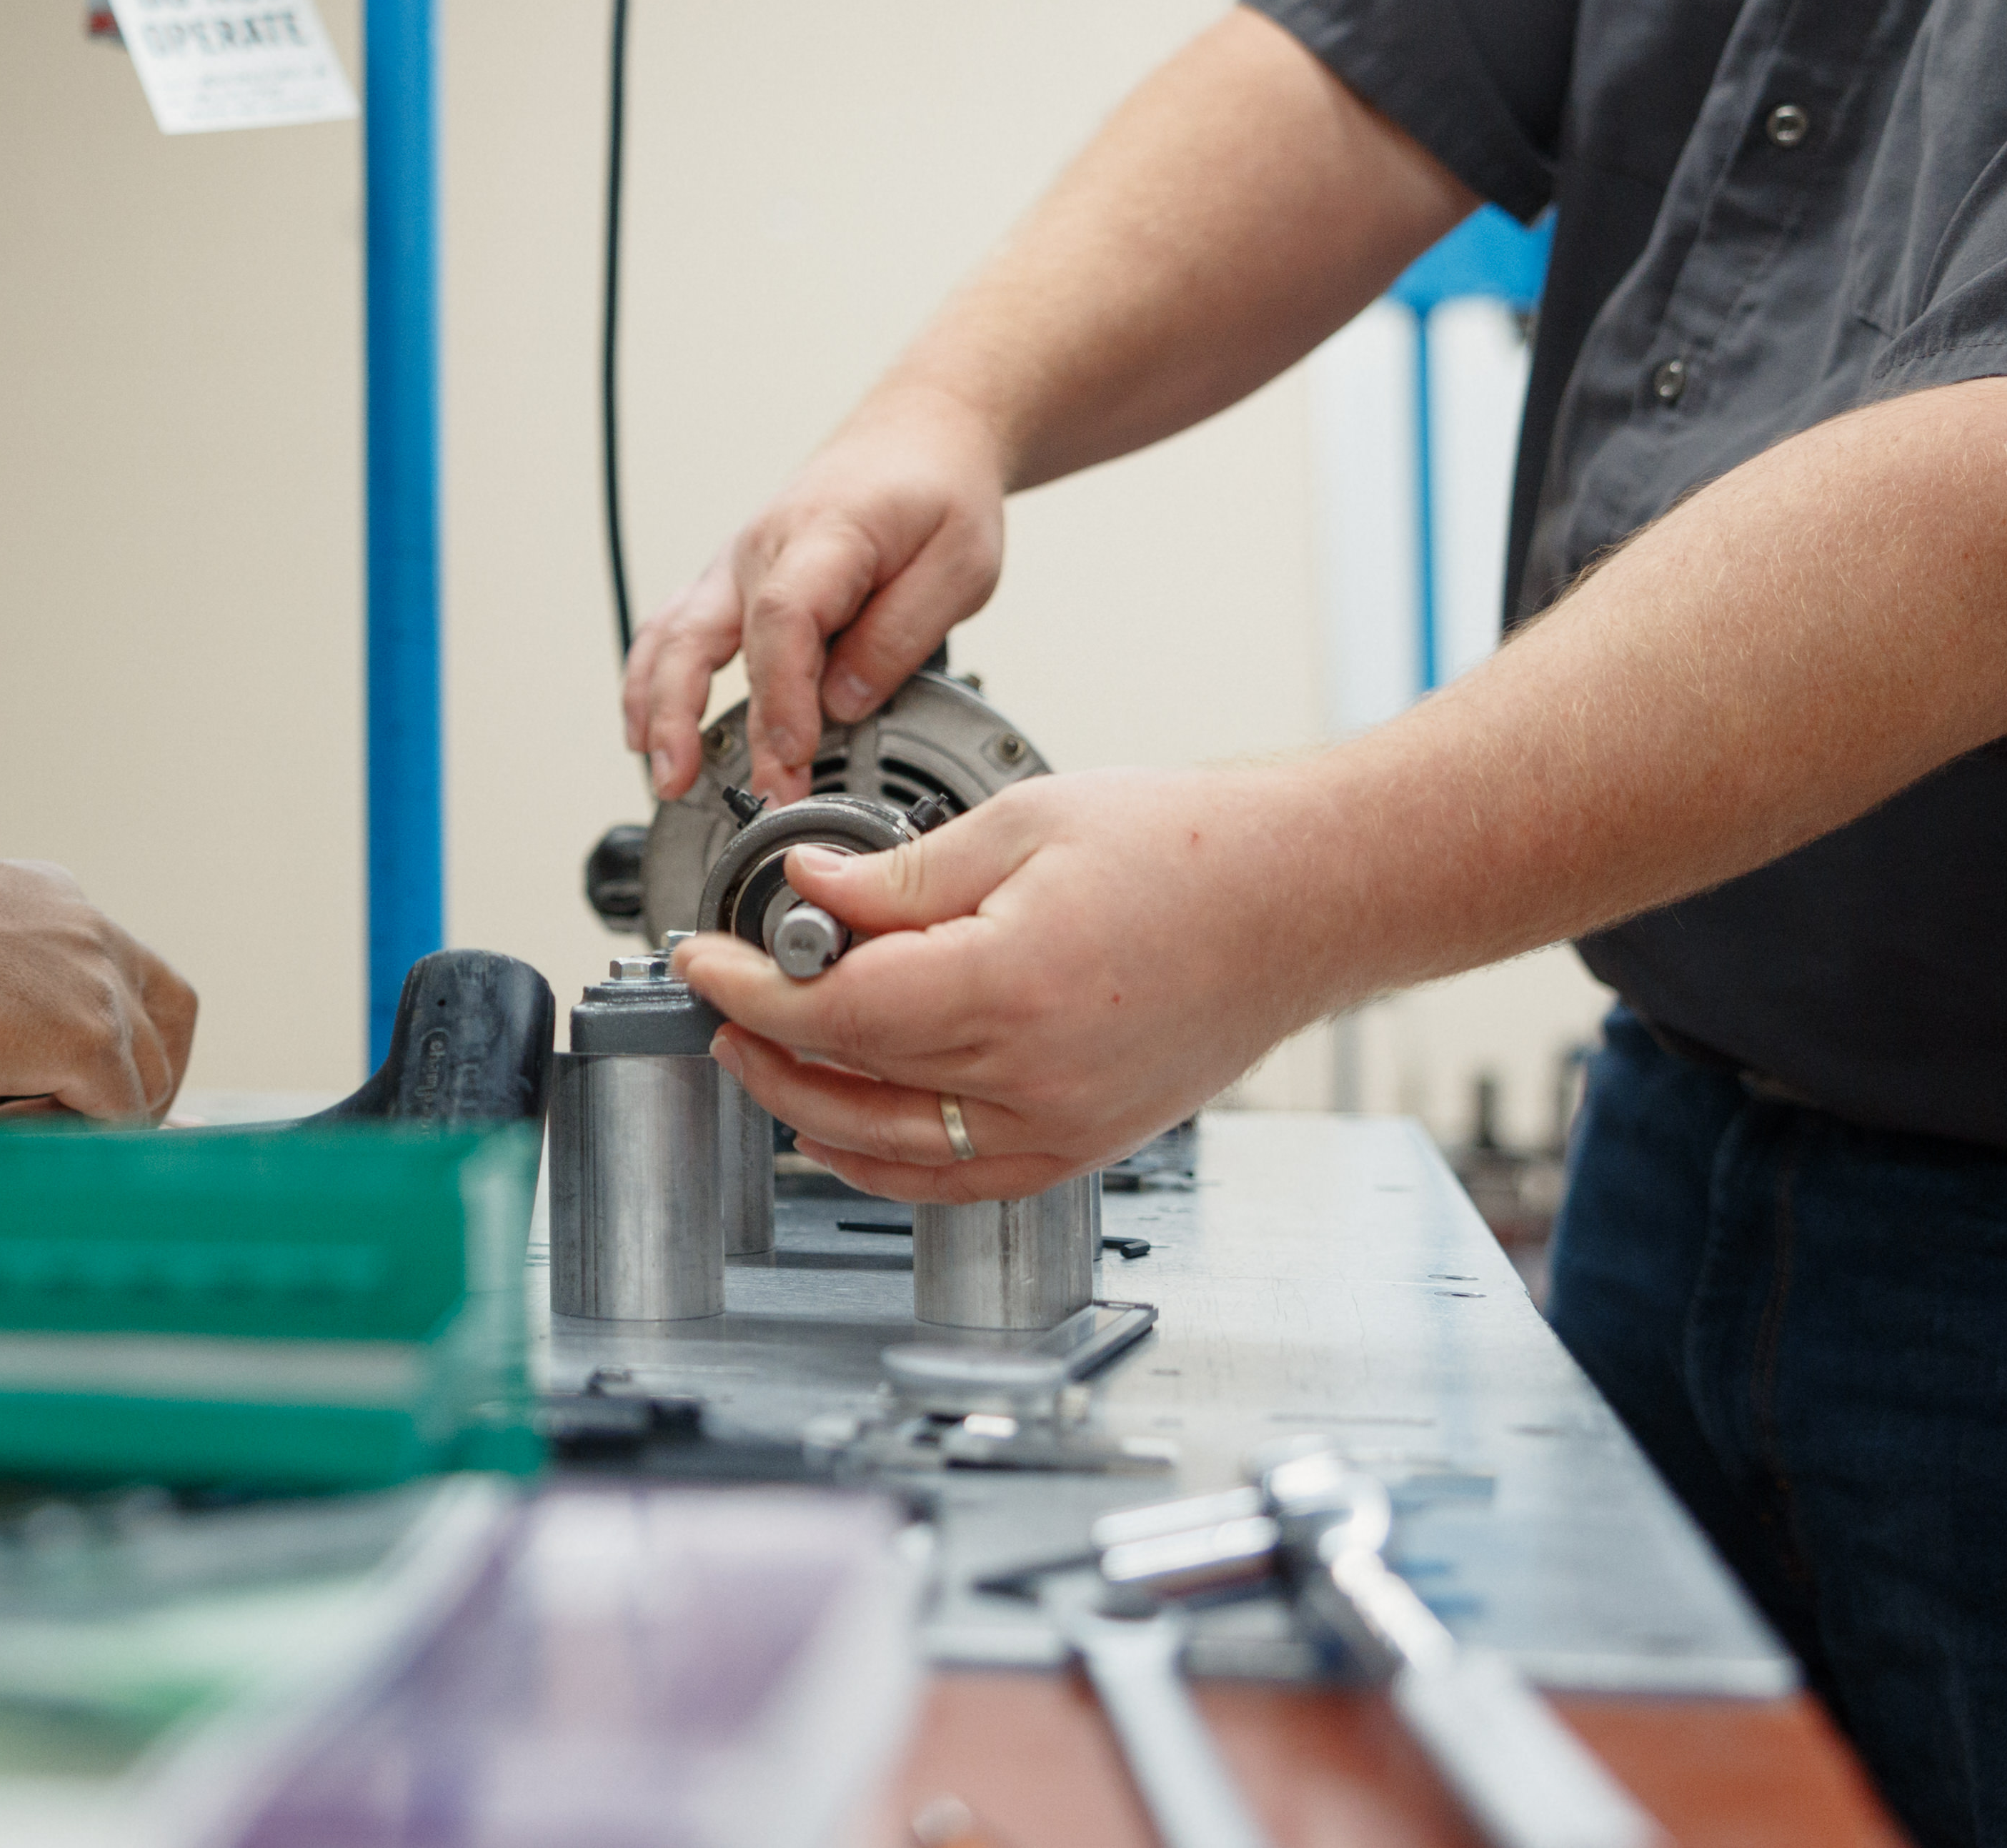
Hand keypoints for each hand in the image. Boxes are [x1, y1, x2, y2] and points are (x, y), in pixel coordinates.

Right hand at [0, 843, 199, 1125]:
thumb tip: (2, 1072)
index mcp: (61, 906)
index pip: (130, 970)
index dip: (128, 1030)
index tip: (85, 1075)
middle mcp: (95, 935)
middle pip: (168, 1021)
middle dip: (137, 1083)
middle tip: (83, 1127)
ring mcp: (100, 986)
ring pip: (145, 1077)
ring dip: (88, 1115)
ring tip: (1, 1121)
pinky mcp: (89, 1038)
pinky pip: (114, 1114)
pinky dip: (64, 1137)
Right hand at [625, 379, 1013, 802]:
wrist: (917, 438)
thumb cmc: (938, 494)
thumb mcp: (961, 565)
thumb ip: (901, 634)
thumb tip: (843, 702)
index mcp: (826, 535)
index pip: (783, 620)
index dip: (781, 695)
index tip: (793, 755)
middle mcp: (763, 548)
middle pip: (702, 634)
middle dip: (693, 719)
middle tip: (708, 787)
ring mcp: (738, 564)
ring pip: (672, 635)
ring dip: (657, 707)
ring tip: (665, 776)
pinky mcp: (732, 582)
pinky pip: (673, 631)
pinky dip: (651, 682)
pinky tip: (646, 732)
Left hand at [672, 765, 1355, 1200]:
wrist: (1302, 897)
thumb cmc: (1193, 850)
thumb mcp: (1021, 823)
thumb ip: (900, 872)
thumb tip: (809, 891)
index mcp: (1010, 986)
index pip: (834, 1011)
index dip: (749, 989)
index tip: (703, 959)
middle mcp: (1037, 1077)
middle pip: (851, 1083)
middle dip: (764, 1045)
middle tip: (721, 1001)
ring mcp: (1066, 1124)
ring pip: (894, 1151)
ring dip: (808, 1111)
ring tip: (760, 1059)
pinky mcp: (1088, 1143)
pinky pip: (962, 1183)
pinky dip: (887, 1166)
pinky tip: (842, 1133)